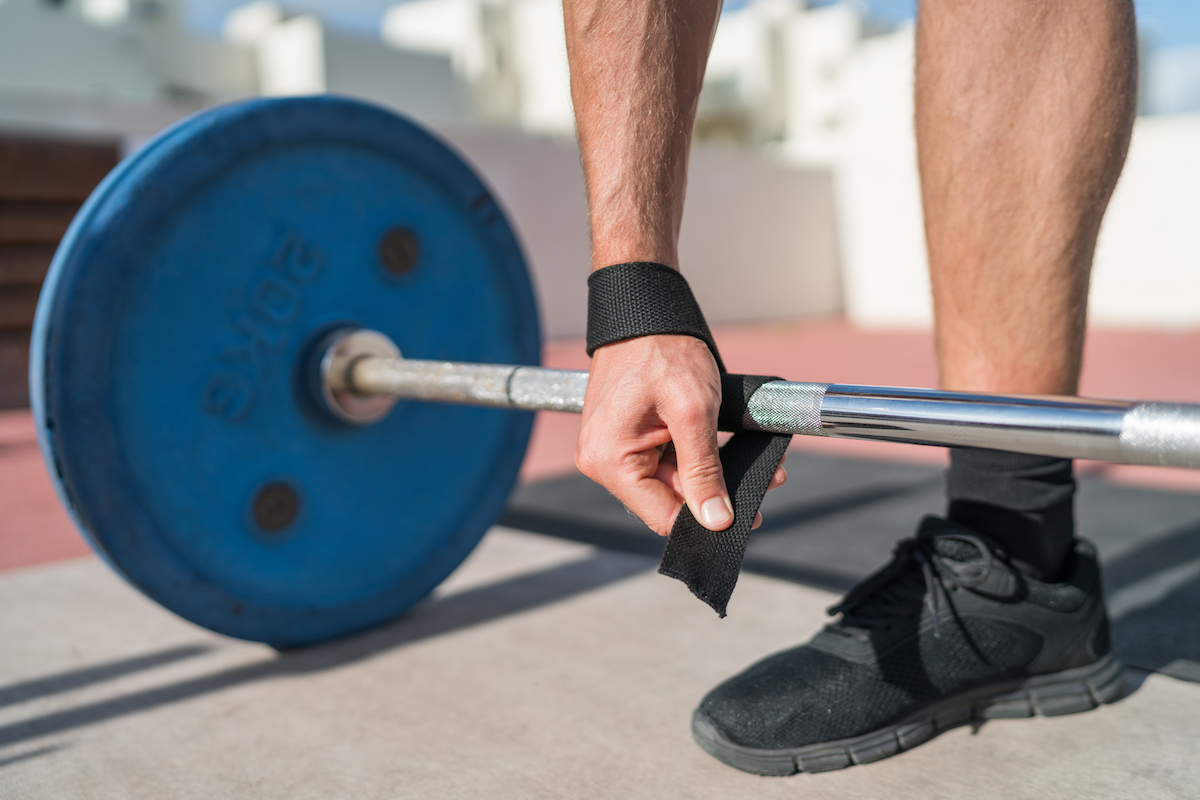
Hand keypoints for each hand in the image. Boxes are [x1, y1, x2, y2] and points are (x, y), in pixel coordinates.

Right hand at [575, 334, 786, 535]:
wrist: (645, 311)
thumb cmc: (662, 350)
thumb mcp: (693, 412)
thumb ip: (703, 470)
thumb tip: (715, 520)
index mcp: (608, 461)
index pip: (662, 516)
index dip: (706, 519)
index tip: (748, 514)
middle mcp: (602, 460)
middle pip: (667, 501)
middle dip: (715, 493)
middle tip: (765, 482)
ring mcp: (613, 449)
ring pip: (672, 482)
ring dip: (710, 475)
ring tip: (752, 463)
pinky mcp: (627, 437)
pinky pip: (665, 462)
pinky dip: (696, 458)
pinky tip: (723, 448)